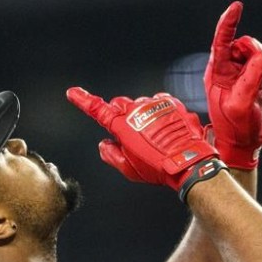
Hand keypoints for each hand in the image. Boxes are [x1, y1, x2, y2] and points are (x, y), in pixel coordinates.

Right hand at [67, 88, 218, 190]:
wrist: (189, 162)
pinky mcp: (171, 103)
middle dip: (120, 116)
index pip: (98, 110)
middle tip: (130, 136)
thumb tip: (104, 144)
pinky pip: (159, 104)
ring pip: (140, 104)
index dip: (83, 101)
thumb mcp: (129, 169)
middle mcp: (137, 109)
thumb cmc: (158, 168)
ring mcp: (156, 104)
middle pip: (120, 104)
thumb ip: (111, 155)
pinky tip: (165, 130)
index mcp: (122, 125)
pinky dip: (158, 114)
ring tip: (154, 137)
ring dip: (142, 116)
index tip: (73, 92)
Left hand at [204, 1, 261, 168]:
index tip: (237, 7)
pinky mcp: (254, 75)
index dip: (228, 22)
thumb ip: (249, 80)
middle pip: (246, 43)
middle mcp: (227, 68)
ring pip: (259, 50)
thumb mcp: (241, 105)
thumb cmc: (236, 128)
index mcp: (217, 72)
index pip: (221, 41)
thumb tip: (261, 58)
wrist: (245, 141)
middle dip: (260, 56)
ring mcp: (241, 70)